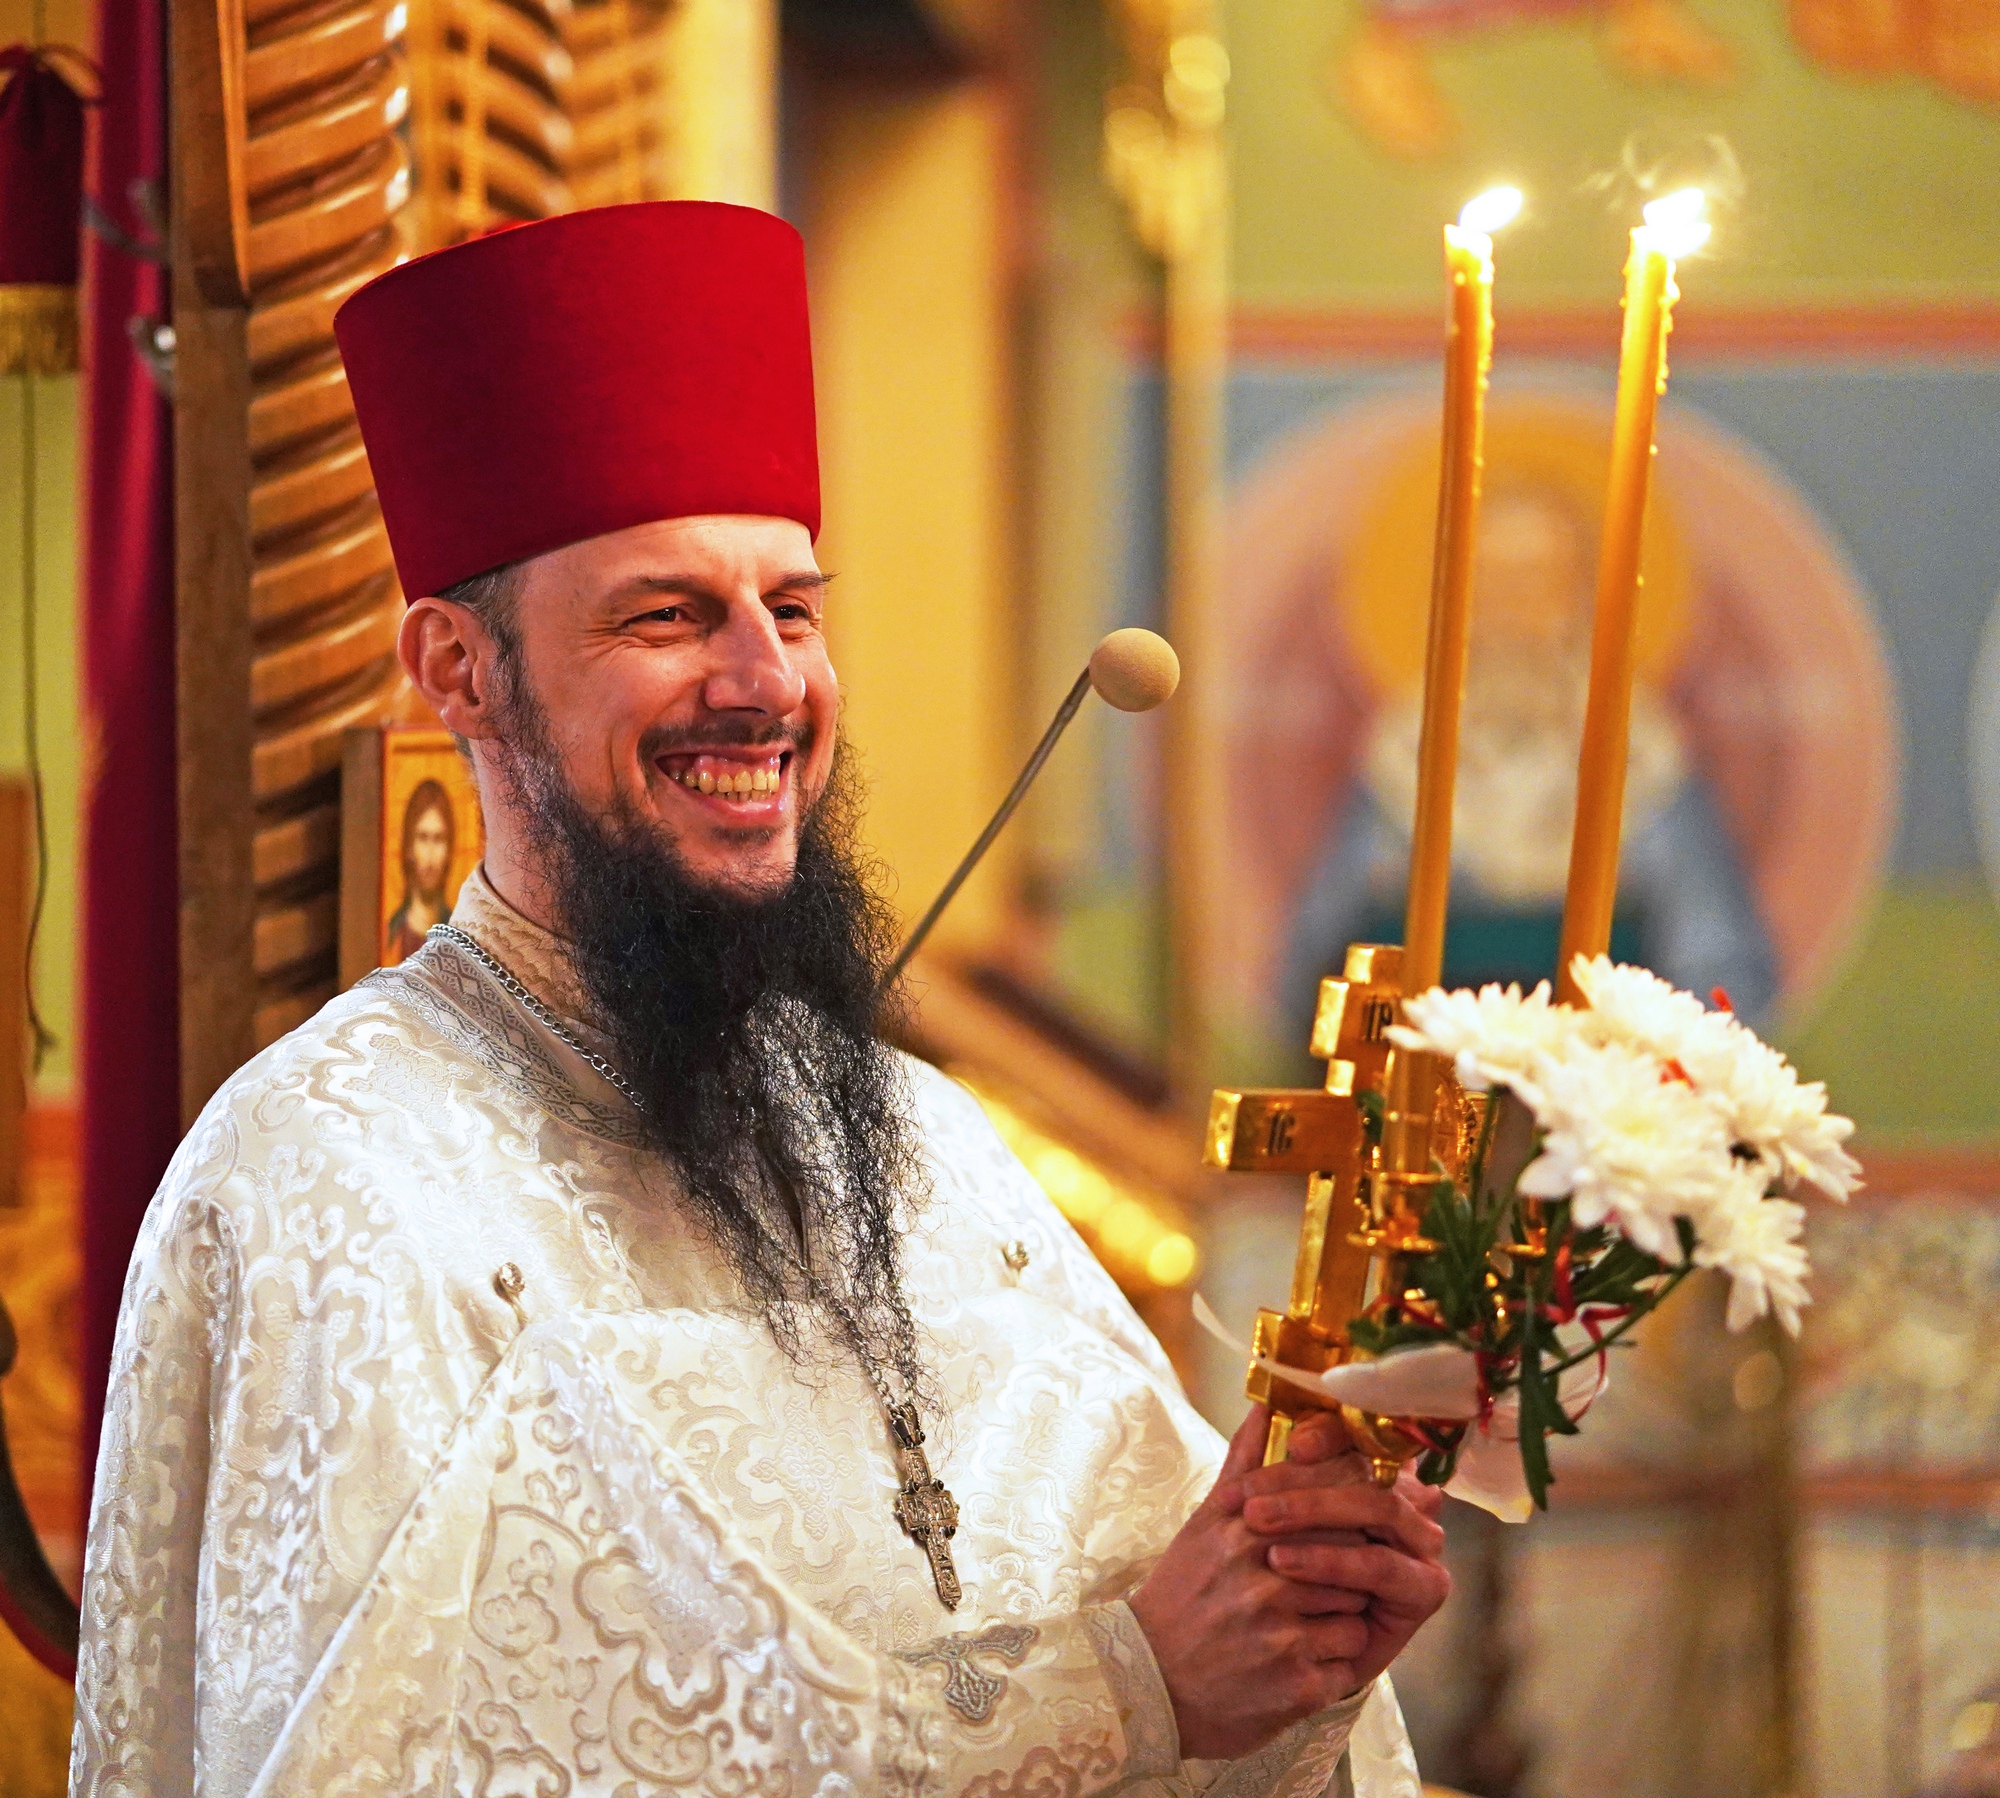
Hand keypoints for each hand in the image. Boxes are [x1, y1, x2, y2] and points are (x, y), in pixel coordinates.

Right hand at [1128, 1405, 1412, 1760]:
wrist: (1147, 1683)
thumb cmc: (1182, 1596)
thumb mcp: (1203, 1525)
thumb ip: (1243, 1466)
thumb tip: (1265, 1404)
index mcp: (1244, 1531)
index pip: (1329, 1503)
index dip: (1349, 1514)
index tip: (1350, 1522)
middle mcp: (1263, 1579)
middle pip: (1351, 1554)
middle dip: (1349, 1565)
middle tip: (1331, 1576)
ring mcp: (1282, 1634)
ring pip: (1357, 1608)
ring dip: (1344, 1614)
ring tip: (1307, 1619)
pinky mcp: (1297, 1685)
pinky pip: (1349, 1659)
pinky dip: (1335, 1659)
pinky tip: (1302, 1656)